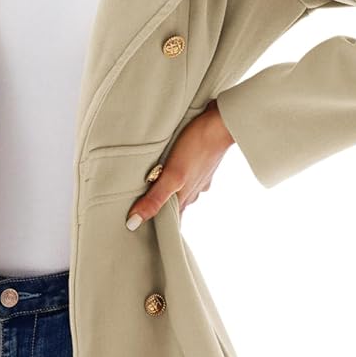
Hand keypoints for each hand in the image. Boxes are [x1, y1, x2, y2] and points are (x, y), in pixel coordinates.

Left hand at [125, 99, 234, 229]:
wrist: (221, 124)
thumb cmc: (196, 147)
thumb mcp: (172, 176)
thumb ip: (154, 199)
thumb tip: (134, 223)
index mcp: (185, 198)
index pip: (172, 222)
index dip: (160, 228)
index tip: (145, 233)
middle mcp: (194, 191)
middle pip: (176, 206)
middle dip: (162, 210)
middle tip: (144, 211)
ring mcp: (200, 177)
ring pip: (182, 190)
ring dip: (170, 191)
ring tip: (155, 188)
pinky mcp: (203, 162)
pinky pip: (189, 174)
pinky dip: (179, 175)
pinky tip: (174, 167)